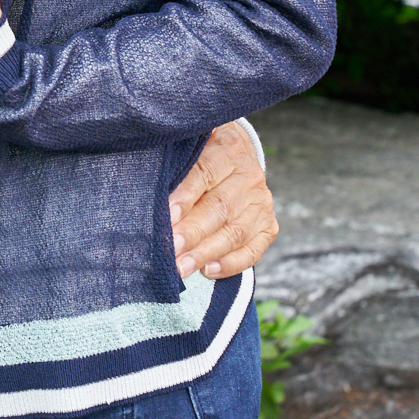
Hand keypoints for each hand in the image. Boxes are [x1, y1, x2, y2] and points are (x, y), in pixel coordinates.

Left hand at [168, 122, 277, 280]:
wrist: (234, 154)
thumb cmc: (198, 154)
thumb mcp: (188, 148)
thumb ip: (173, 167)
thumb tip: (150, 199)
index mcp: (228, 148)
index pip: (205, 173)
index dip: (185, 197)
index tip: (167, 217)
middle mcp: (249, 175)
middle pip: (220, 207)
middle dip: (193, 232)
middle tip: (170, 251)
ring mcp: (261, 202)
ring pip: (235, 231)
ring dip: (207, 252)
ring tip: (182, 267)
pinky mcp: (268, 225)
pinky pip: (253, 249)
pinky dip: (232, 263)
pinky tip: (208, 270)